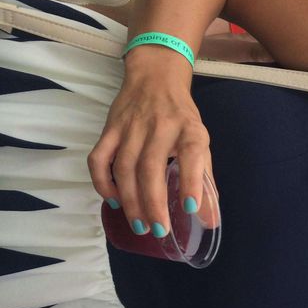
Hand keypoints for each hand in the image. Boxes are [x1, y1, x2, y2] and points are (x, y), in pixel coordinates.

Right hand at [88, 45, 213, 238]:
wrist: (155, 77)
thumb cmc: (181, 117)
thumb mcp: (200, 141)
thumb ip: (204, 179)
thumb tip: (208, 220)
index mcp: (190, 130)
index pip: (192, 155)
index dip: (191, 182)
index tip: (191, 208)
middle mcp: (161, 127)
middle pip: (151, 168)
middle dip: (153, 203)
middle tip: (159, 230)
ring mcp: (131, 127)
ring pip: (124, 167)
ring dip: (130, 200)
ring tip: (140, 225)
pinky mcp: (110, 127)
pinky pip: (99, 157)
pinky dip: (102, 182)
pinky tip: (114, 201)